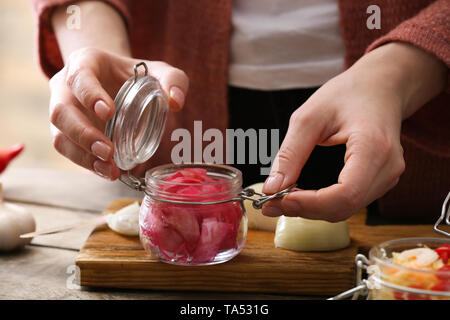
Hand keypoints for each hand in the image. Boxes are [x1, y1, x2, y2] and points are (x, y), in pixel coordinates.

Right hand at [49, 47, 188, 179]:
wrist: (117, 81)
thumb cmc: (136, 75)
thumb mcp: (158, 71)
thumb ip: (173, 80)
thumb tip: (176, 102)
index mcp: (85, 63)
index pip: (80, 76)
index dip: (90, 95)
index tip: (109, 113)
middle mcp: (66, 86)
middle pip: (61, 111)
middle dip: (83, 134)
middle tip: (108, 151)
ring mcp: (63, 111)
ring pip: (59, 135)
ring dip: (83, 155)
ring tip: (110, 169)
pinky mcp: (66, 132)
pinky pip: (67, 150)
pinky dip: (85, 163)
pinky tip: (107, 171)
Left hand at [261, 42, 446, 221]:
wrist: (379, 87)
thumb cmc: (347, 95)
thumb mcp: (309, 117)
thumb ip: (289, 154)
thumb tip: (272, 188)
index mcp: (373, 147)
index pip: (345, 194)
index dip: (310, 204)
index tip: (279, 200)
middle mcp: (387, 168)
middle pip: (343, 207)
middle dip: (304, 209)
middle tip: (270, 203)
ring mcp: (388, 177)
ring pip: (345, 209)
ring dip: (311, 209)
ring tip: (281, 198)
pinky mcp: (380, 181)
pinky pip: (349, 202)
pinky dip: (322, 203)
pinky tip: (302, 193)